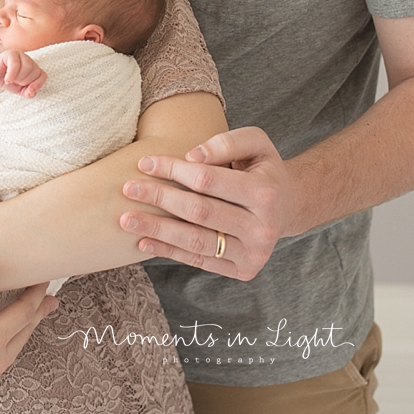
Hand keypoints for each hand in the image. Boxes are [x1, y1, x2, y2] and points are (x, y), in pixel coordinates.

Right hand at [0, 50, 46, 97]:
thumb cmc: (7, 81)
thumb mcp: (20, 90)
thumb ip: (29, 93)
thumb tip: (31, 92)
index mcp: (33, 67)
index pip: (43, 75)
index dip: (38, 84)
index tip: (29, 90)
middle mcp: (28, 59)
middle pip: (34, 71)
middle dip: (24, 81)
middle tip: (15, 81)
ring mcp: (19, 55)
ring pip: (27, 67)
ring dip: (18, 78)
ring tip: (10, 79)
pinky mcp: (10, 54)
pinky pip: (15, 65)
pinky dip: (12, 75)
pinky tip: (7, 80)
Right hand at [0, 263, 57, 406]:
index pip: (24, 311)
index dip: (36, 292)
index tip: (43, 274)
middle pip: (26, 328)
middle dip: (40, 307)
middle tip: (51, 289)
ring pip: (19, 344)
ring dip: (29, 324)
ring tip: (39, 307)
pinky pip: (7, 356)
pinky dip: (15, 339)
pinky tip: (12, 330)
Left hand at [119, 127, 294, 280]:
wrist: (287, 207)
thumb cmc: (263, 169)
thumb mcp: (256, 143)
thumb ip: (226, 142)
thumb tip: (191, 156)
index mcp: (265, 193)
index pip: (208, 180)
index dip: (173, 169)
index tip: (145, 162)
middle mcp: (262, 228)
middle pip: (199, 211)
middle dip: (159, 198)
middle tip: (127, 189)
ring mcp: (253, 254)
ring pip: (196, 241)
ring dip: (157, 230)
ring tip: (126, 220)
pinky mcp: (243, 271)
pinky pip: (199, 261)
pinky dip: (169, 251)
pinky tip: (144, 241)